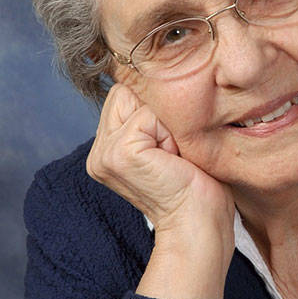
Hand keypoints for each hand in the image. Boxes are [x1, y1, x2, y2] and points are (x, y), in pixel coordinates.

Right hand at [86, 83, 234, 298]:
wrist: (199, 222)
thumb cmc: (194, 183)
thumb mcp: (166, 142)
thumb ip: (148, 117)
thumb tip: (151, 76)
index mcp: (106, 149)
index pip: (123, 94)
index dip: (154, 111)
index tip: (168, 147)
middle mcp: (98, 151)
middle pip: (125, 91)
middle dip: (155, 114)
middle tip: (171, 152)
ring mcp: (104, 153)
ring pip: (136, 99)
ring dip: (163, 124)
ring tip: (171, 155)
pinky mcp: (119, 153)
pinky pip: (147, 115)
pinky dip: (168, 133)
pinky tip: (172, 160)